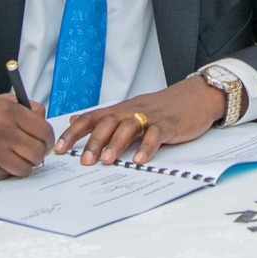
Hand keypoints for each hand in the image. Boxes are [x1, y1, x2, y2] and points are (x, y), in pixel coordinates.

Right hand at [0, 96, 52, 180]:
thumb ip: (24, 108)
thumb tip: (44, 121)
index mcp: (7, 111)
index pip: (43, 130)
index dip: (47, 138)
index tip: (44, 141)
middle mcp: (0, 131)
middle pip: (38, 152)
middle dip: (39, 154)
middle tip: (32, 152)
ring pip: (25, 168)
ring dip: (23, 164)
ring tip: (13, 156)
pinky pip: (7, 176)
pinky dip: (6, 170)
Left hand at [54, 75, 226, 166]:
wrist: (196, 95)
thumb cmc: (162, 107)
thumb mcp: (129, 108)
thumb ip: (103, 116)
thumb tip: (75, 120)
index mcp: (120, 109)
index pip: (91, 118)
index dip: (74, 133)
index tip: (60, 149)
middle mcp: (132, 111)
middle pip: (108, 123)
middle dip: (94, 142)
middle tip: (84, 162)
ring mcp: (151, 117)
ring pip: (129, 127)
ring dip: (116, 144)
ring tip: (107, 161)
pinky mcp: (169, 125)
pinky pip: (156, 135)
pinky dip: (147, 148)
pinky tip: (140, 160)